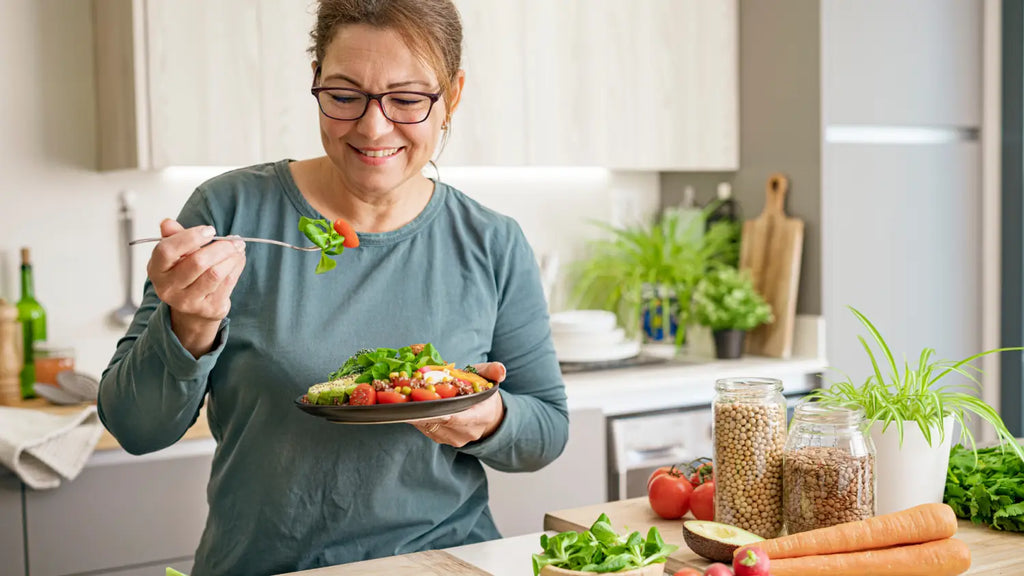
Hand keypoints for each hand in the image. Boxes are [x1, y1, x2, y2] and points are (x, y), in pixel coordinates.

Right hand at [147, 219, 246, 356]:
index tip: (210, 230)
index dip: (190, 237)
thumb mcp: (176, 254)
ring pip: (215, 274)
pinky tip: (238, 260)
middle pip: (197, 262)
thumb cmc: (185, 272)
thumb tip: (167, 222)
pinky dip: (237, 267)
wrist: (193, 307)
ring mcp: (188, 301)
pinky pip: (227, 283)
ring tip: (238, 248)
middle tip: (235, 240)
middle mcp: (168, 288)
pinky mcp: (208, 308)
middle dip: (221, 247)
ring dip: (232, 257)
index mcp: (156, 269)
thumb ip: (174, 236)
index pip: (167, 250)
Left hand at [413, 362, 506, 446]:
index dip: (440, 411)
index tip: (424, 403)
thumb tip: (500, 370)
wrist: (487, 417)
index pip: (457, 418)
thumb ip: (493, 371)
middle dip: (422, 409)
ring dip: (415, 412)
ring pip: (428, 425)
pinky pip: (424, 428)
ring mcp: (452, 438)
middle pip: (438, 422)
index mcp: (480, 417)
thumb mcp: (489, 379)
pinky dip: (416, 416)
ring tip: (404, 398)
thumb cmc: (484, 395)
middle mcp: (465, 432)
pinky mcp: (440, 439)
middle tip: (405, 396)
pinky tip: (409, 405)